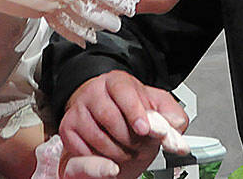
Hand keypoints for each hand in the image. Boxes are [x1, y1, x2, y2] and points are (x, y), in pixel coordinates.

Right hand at [59, 71, 187, 163]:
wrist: (106, 118)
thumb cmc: (130, 112)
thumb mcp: (156, 107)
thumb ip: (171, 115)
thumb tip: (175, 126)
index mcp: (116, 81)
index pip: (123, 91)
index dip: (134, 111)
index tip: (145, 129)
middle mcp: (93, 92)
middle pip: (110, 117)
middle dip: (130, 139)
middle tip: (141, 147)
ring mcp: (77, 110)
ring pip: (97, 137)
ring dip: (118, 152)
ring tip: (128, 151)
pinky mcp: (67, 129)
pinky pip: (83, 151)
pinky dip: (100, 160)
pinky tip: (111, 155)